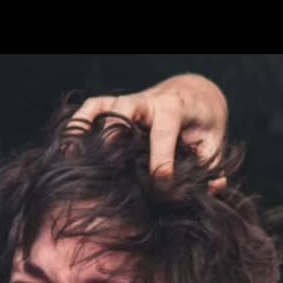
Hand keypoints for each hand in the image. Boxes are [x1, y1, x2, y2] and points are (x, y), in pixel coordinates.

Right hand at [72, 73, 228, 184]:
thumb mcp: (214, 143)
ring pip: (105, 107)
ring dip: (90, 129)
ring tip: (76, 156)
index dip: (162, 161)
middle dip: (117, 136)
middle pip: (125, 111)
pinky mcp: (117, 104)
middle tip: (111, 167)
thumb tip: (214, 187)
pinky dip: (79, 122)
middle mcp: (148, 101)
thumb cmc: (204, 123)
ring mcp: (130, 101)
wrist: (195, 95)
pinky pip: (93, 107)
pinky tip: (68, 145)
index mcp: (174, 108)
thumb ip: (212, 165)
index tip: (162, 186)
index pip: (164, 133)